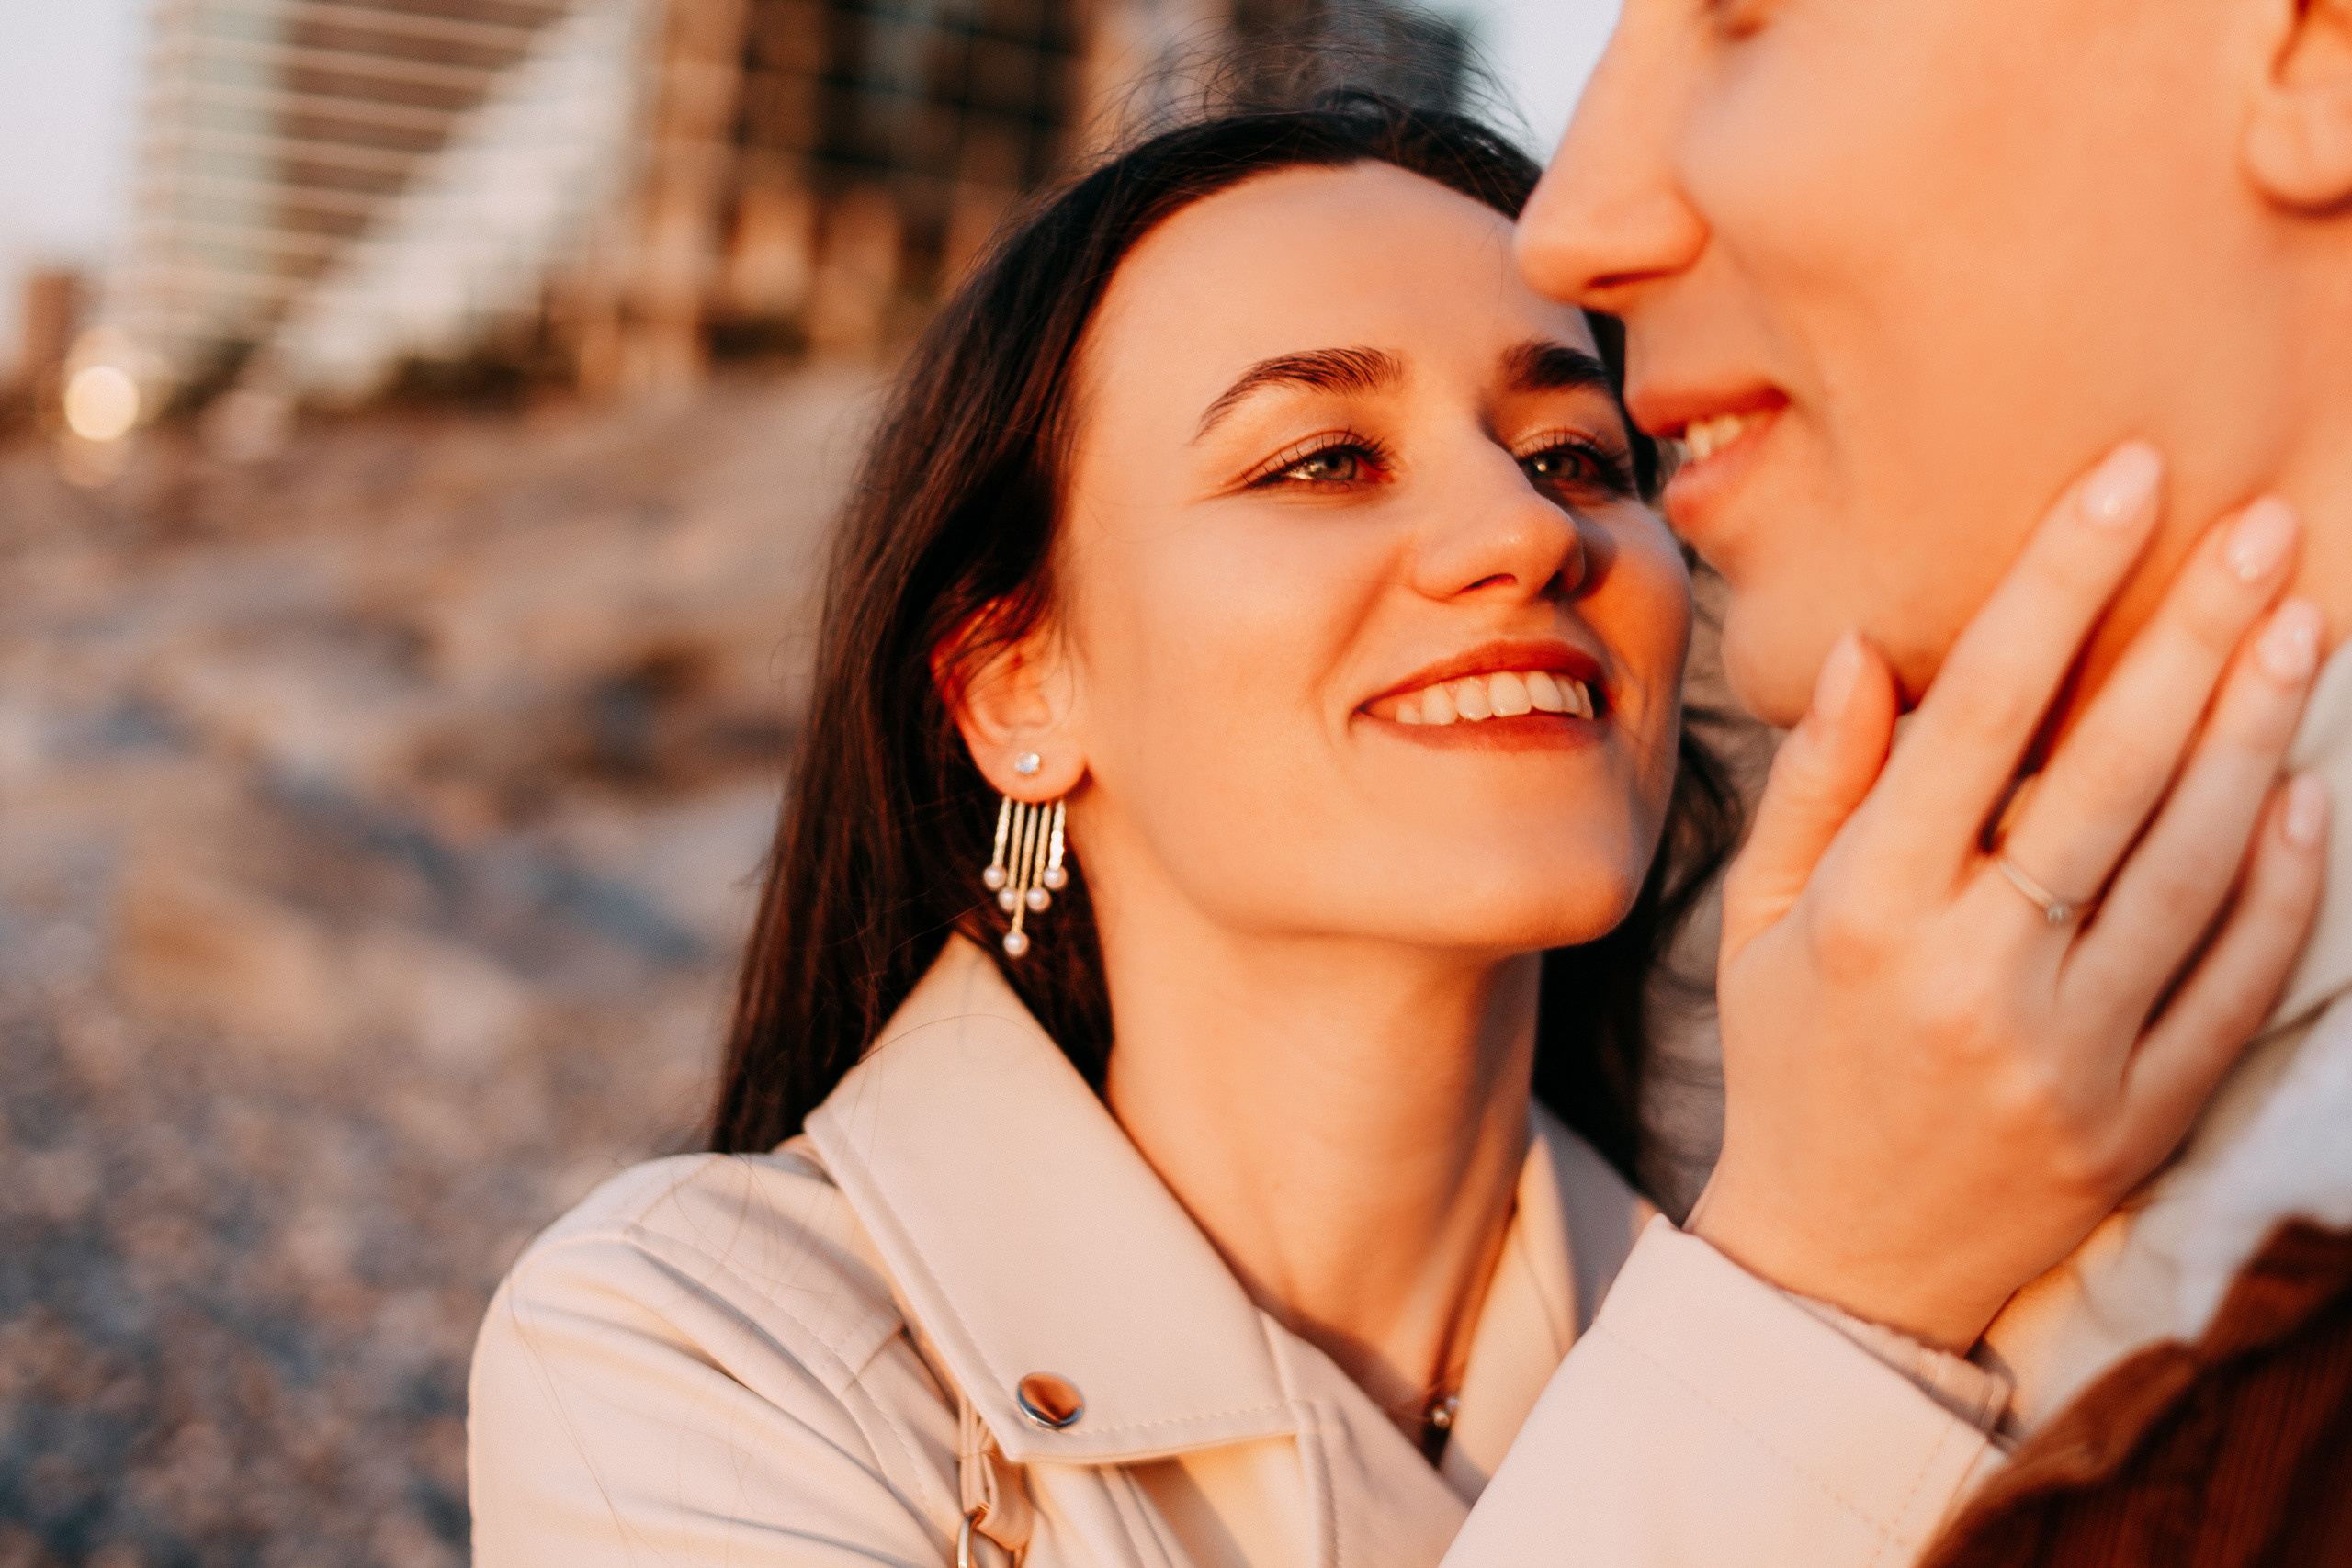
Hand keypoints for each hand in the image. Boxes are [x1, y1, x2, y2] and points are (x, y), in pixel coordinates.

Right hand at [1693, 443, 2328, 1350]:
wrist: (1837, 1268)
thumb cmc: (1789, 1066)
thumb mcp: (1755, 927)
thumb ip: (1812, 787)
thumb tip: (1867, 647)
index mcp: (1863, 915)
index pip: (1977, 713)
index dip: (2057, 585)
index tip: (2127, 483)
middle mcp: (1968, 977)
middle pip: (2110, 774)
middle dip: (2193, 633)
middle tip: (2260, 526)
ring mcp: (2066, 1055)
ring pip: (2191, 865)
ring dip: (2260, 735)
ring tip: (2301, 624)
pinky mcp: (2138, 1118)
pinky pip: (2234, 984)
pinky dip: (2279, 887)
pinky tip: (2308, 795)